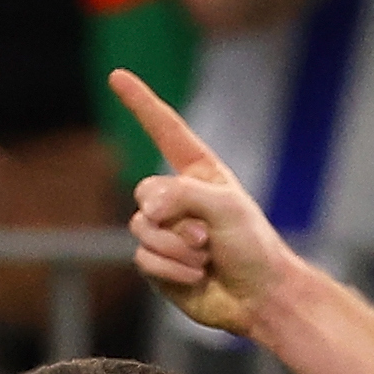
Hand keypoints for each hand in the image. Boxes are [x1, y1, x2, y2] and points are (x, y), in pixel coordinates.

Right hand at [112, 70, 300, 340]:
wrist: (258, 297)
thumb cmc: (253, 246)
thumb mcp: (225, 206)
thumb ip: (182, 194)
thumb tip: (147, 207)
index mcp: (198, 172)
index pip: (164, 129)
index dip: (140, 103)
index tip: (116, 76)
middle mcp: (177, 198)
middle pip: (144, 192)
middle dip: (173, 217)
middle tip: (207, 237)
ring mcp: (165, 231)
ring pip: (141, 228)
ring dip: (176, 248)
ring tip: (205, 258)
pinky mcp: (158, 264)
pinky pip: (143, 258)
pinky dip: (171, 270)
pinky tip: (196, 277)